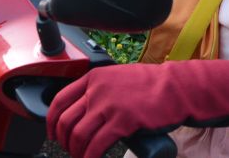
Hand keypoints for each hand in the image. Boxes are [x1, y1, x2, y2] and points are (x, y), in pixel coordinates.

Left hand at [48, 57, 228, 157]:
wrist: (177, 88)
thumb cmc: (152, 85)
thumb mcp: (118, 78)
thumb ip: (99, 89)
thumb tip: (83, 109)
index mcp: (94, 77)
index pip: (59, 100)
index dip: (51, 121)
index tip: (53, 133)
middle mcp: (97, 89)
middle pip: (65, 120)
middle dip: (63, 141)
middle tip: (70, 149)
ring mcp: (108, 105)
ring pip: (78, 135)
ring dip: (77, 151)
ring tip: (83, 157)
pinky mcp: (122, 121)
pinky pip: (96, 145)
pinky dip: (90, 156)